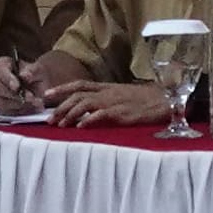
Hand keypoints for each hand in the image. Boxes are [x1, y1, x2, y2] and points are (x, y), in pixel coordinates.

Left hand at [41, 72, 172, 125]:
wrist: (167, 100)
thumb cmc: (146, 100)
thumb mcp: (123, 96)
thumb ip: (107, 100)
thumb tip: (89, 110)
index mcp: (107, 87)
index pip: (79, 85)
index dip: (61, 89)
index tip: (45, 96)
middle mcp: (107, 92)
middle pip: (77, 95)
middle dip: (60, 107)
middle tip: (49, 120)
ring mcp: (114, 102)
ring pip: (85, 104)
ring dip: (70, 114)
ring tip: (60, 125)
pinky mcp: (122, 113)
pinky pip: (101, 115)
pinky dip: (88, 120)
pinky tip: (80, 127)